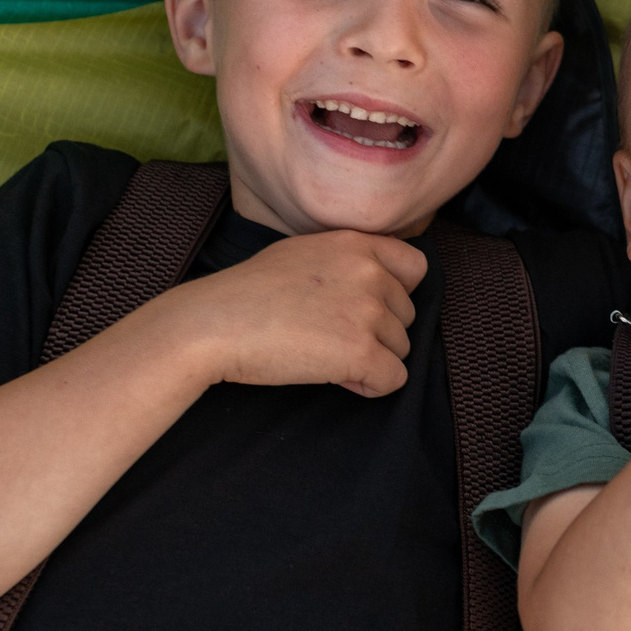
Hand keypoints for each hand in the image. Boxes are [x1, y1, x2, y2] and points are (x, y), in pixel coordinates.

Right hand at [160, 230, 425, 397]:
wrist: (214, 323)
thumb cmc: (248, 293)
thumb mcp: (304, 254)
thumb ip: (345, 263)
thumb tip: (373, 292)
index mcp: (357, 244)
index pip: (416, 267)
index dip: (396, 294)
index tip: (366, 309)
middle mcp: (371, 273)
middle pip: (407, 314)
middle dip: (378, 332)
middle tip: (332, 339)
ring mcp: (368, 312)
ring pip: (401, 348)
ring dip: (370, 359)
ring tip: (326, 357)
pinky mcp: (361, 351)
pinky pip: (393, 379)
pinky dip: (370, 386)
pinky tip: (338, 379)